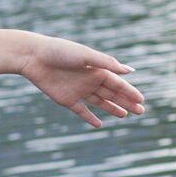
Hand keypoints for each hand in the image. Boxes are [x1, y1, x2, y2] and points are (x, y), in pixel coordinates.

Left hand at [21, 36, 145, 127]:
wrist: (33, 57)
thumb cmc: (60, 51)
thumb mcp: (85, 56)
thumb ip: (107, 63)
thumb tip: (130, 71)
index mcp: (96, 69)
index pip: (118, 83)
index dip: (130, 92)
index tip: (142, 101)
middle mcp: (89, 80)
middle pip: (112, 94)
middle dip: (126, 102)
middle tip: (140, 111)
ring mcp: (78, 90)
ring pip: (100, 102)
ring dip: (112, 108)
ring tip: (125, 115)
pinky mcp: (66, 99)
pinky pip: (81, 111)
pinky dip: (90, 118)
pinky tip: (99, 125)